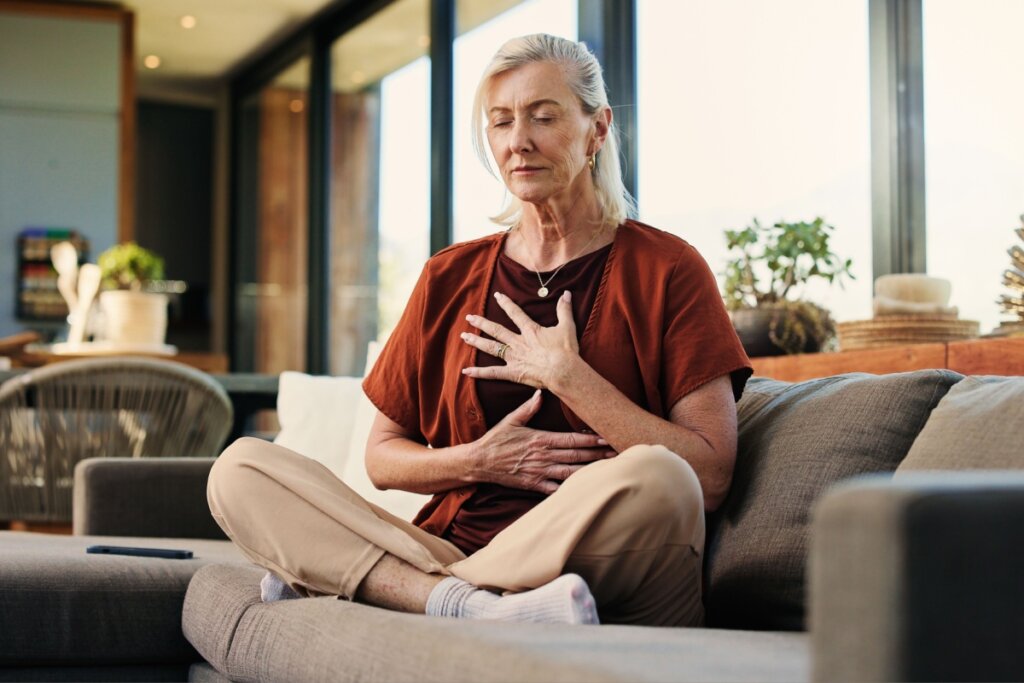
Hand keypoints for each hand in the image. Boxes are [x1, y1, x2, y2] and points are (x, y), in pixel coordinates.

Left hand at [461, 290, 577, 389]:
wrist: (563, 371)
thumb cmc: (566, 350)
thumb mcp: (567, 326)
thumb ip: (564, 309)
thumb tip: (566, 293)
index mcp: (530, 330)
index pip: (515, 313)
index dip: (505, 303)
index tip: (496, 296)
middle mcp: (518, 342)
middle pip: (496, 330)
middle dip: (482, 322)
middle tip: (469, 317)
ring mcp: (513, 357)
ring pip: (491, 347)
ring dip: (476, 341)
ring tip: (464, 337)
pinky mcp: (513, 373)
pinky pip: (492, 373)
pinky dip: (479, 372)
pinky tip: (465, 371)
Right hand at [472, 390, 614, 494]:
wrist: (479, 462)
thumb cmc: (496, 440)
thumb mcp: (511, 420)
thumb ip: (528, 408)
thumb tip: (541, 393)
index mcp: (541, 439)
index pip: (572, 439)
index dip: (591, 439)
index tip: (606, 437)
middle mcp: (544, 457)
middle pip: (577, 456)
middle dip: (599, 455)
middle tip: (618, 453)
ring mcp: (540, 473)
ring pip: (572, 473)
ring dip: (591, 471)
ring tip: (609, 470)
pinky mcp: (534, 485)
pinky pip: (556, 490)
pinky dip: (572, 490)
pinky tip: (586, 489)